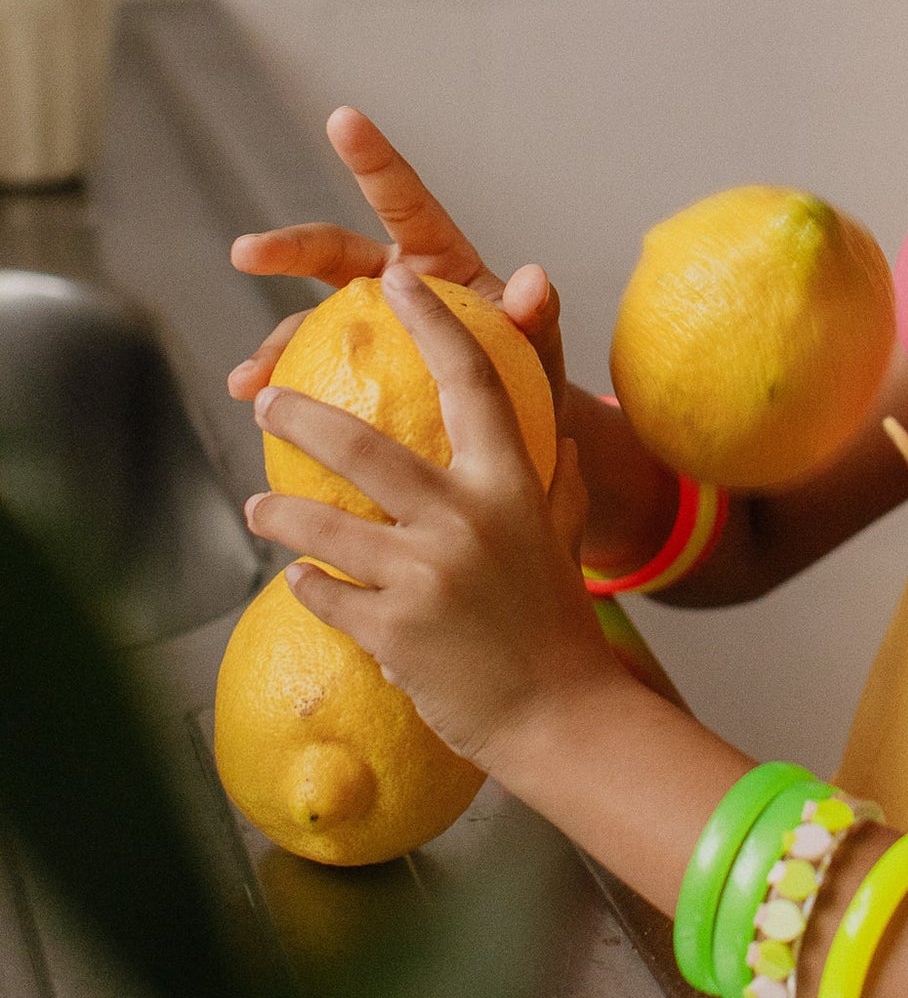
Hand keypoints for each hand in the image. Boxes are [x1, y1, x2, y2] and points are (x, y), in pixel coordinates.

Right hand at [228, 105, 565, 412]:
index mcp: (436, 255)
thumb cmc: (529, 372)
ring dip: (272, 347)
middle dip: (285, 248)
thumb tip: (533, 281)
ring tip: (245, 382)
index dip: (373, 158)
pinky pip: (309, 377)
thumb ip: (536, 311)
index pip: (402, 197)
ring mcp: (366, 326)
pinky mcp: (349, 372)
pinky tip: (259, 419)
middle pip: (330, 251)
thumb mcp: (537, 342)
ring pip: (305, 322)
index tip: (342, 117)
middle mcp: (392, 281)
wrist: (514, 429)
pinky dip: (285, 395)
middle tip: (246, 252)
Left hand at [245, 264, 612, 766]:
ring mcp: (427, 577)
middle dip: (299, 416)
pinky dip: (307, 586)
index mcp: (511, 485)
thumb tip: (558, 429)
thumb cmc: (556, 625)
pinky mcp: (393, 631)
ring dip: (278, 515)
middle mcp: (467, 520)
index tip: (395, 279)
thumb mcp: (560, 540)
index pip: (470, 382)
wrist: (560, 717)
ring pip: (322, 527)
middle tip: (265, 400)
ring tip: (257, 508)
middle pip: (363, 446)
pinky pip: (324, 595)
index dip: (432, 322)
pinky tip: (299, 582)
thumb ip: (555, 482)